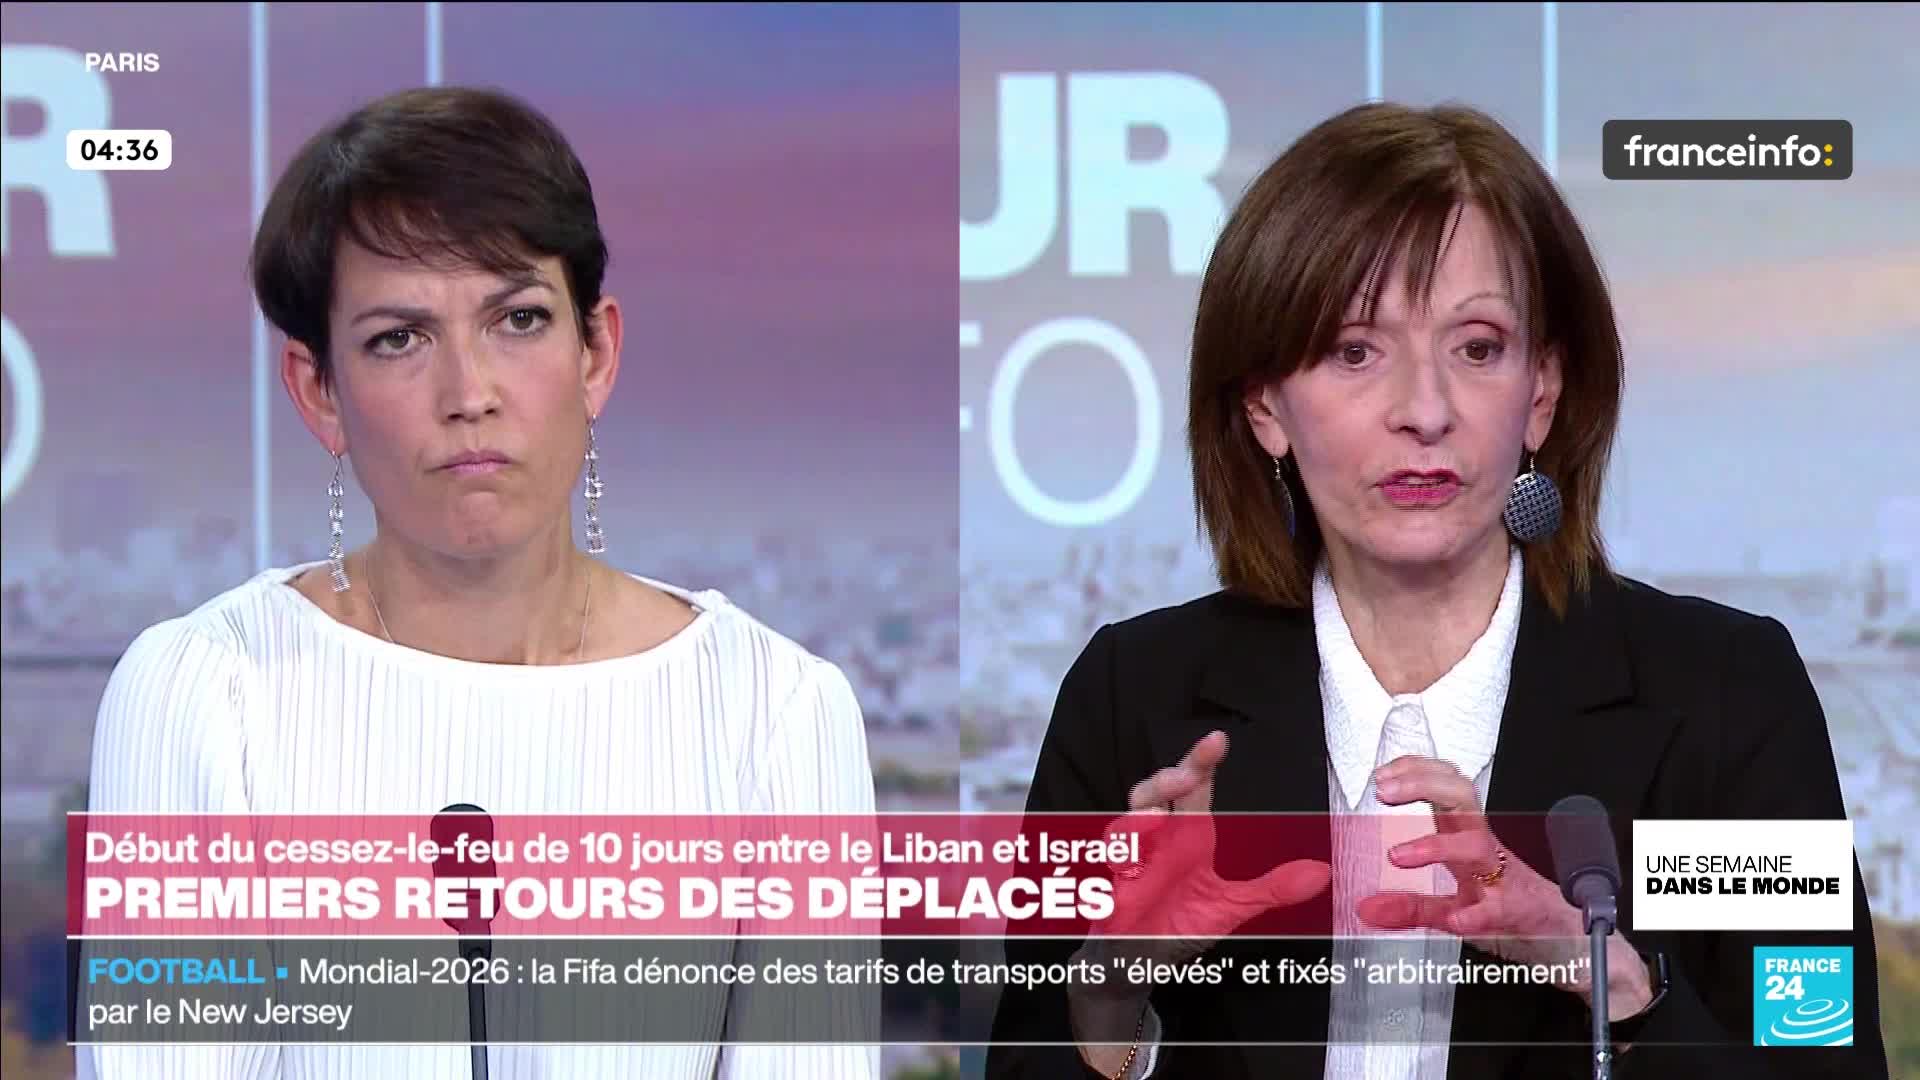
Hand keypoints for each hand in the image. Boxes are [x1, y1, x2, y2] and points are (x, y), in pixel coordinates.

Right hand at [1071, 731, 1329, 1074]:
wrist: (1138, 964)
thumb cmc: (1177, 925)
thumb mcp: (1232, 906)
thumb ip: (1272, 888)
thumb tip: (1321, 873)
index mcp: (1186, 837)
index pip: (1192, 790)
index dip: (1201, 762)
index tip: (1218, 740)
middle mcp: (1156, 843)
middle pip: (1151, 795)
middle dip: (1165, 781)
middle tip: (1187, 775)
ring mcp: (1131, 867)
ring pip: (1121, 827)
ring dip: (1136, 820)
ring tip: (1157, 816)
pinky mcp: (1112, 896)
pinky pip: (1109, 875)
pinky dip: (1118, 868)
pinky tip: (1131, 866)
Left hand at [1356, 755, 1652, 1020]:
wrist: (1569, 944)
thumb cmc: (1513, 914)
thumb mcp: (1454, 909)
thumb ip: (1411, 906)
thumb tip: (1367, 908)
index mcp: (1470, 839)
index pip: (1446, 789)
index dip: (1417, 772)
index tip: (1382, 773)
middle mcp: (1487, 850)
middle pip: (1462, 799)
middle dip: (1424, 784)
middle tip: (1385, 789)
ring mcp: (1505, 879)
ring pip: (1479, 844)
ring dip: (1438, 846)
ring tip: (1400, 855)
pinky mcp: (1518, 914)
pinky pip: (1498, 908)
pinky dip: (1475, 914)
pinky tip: (1455, 919)